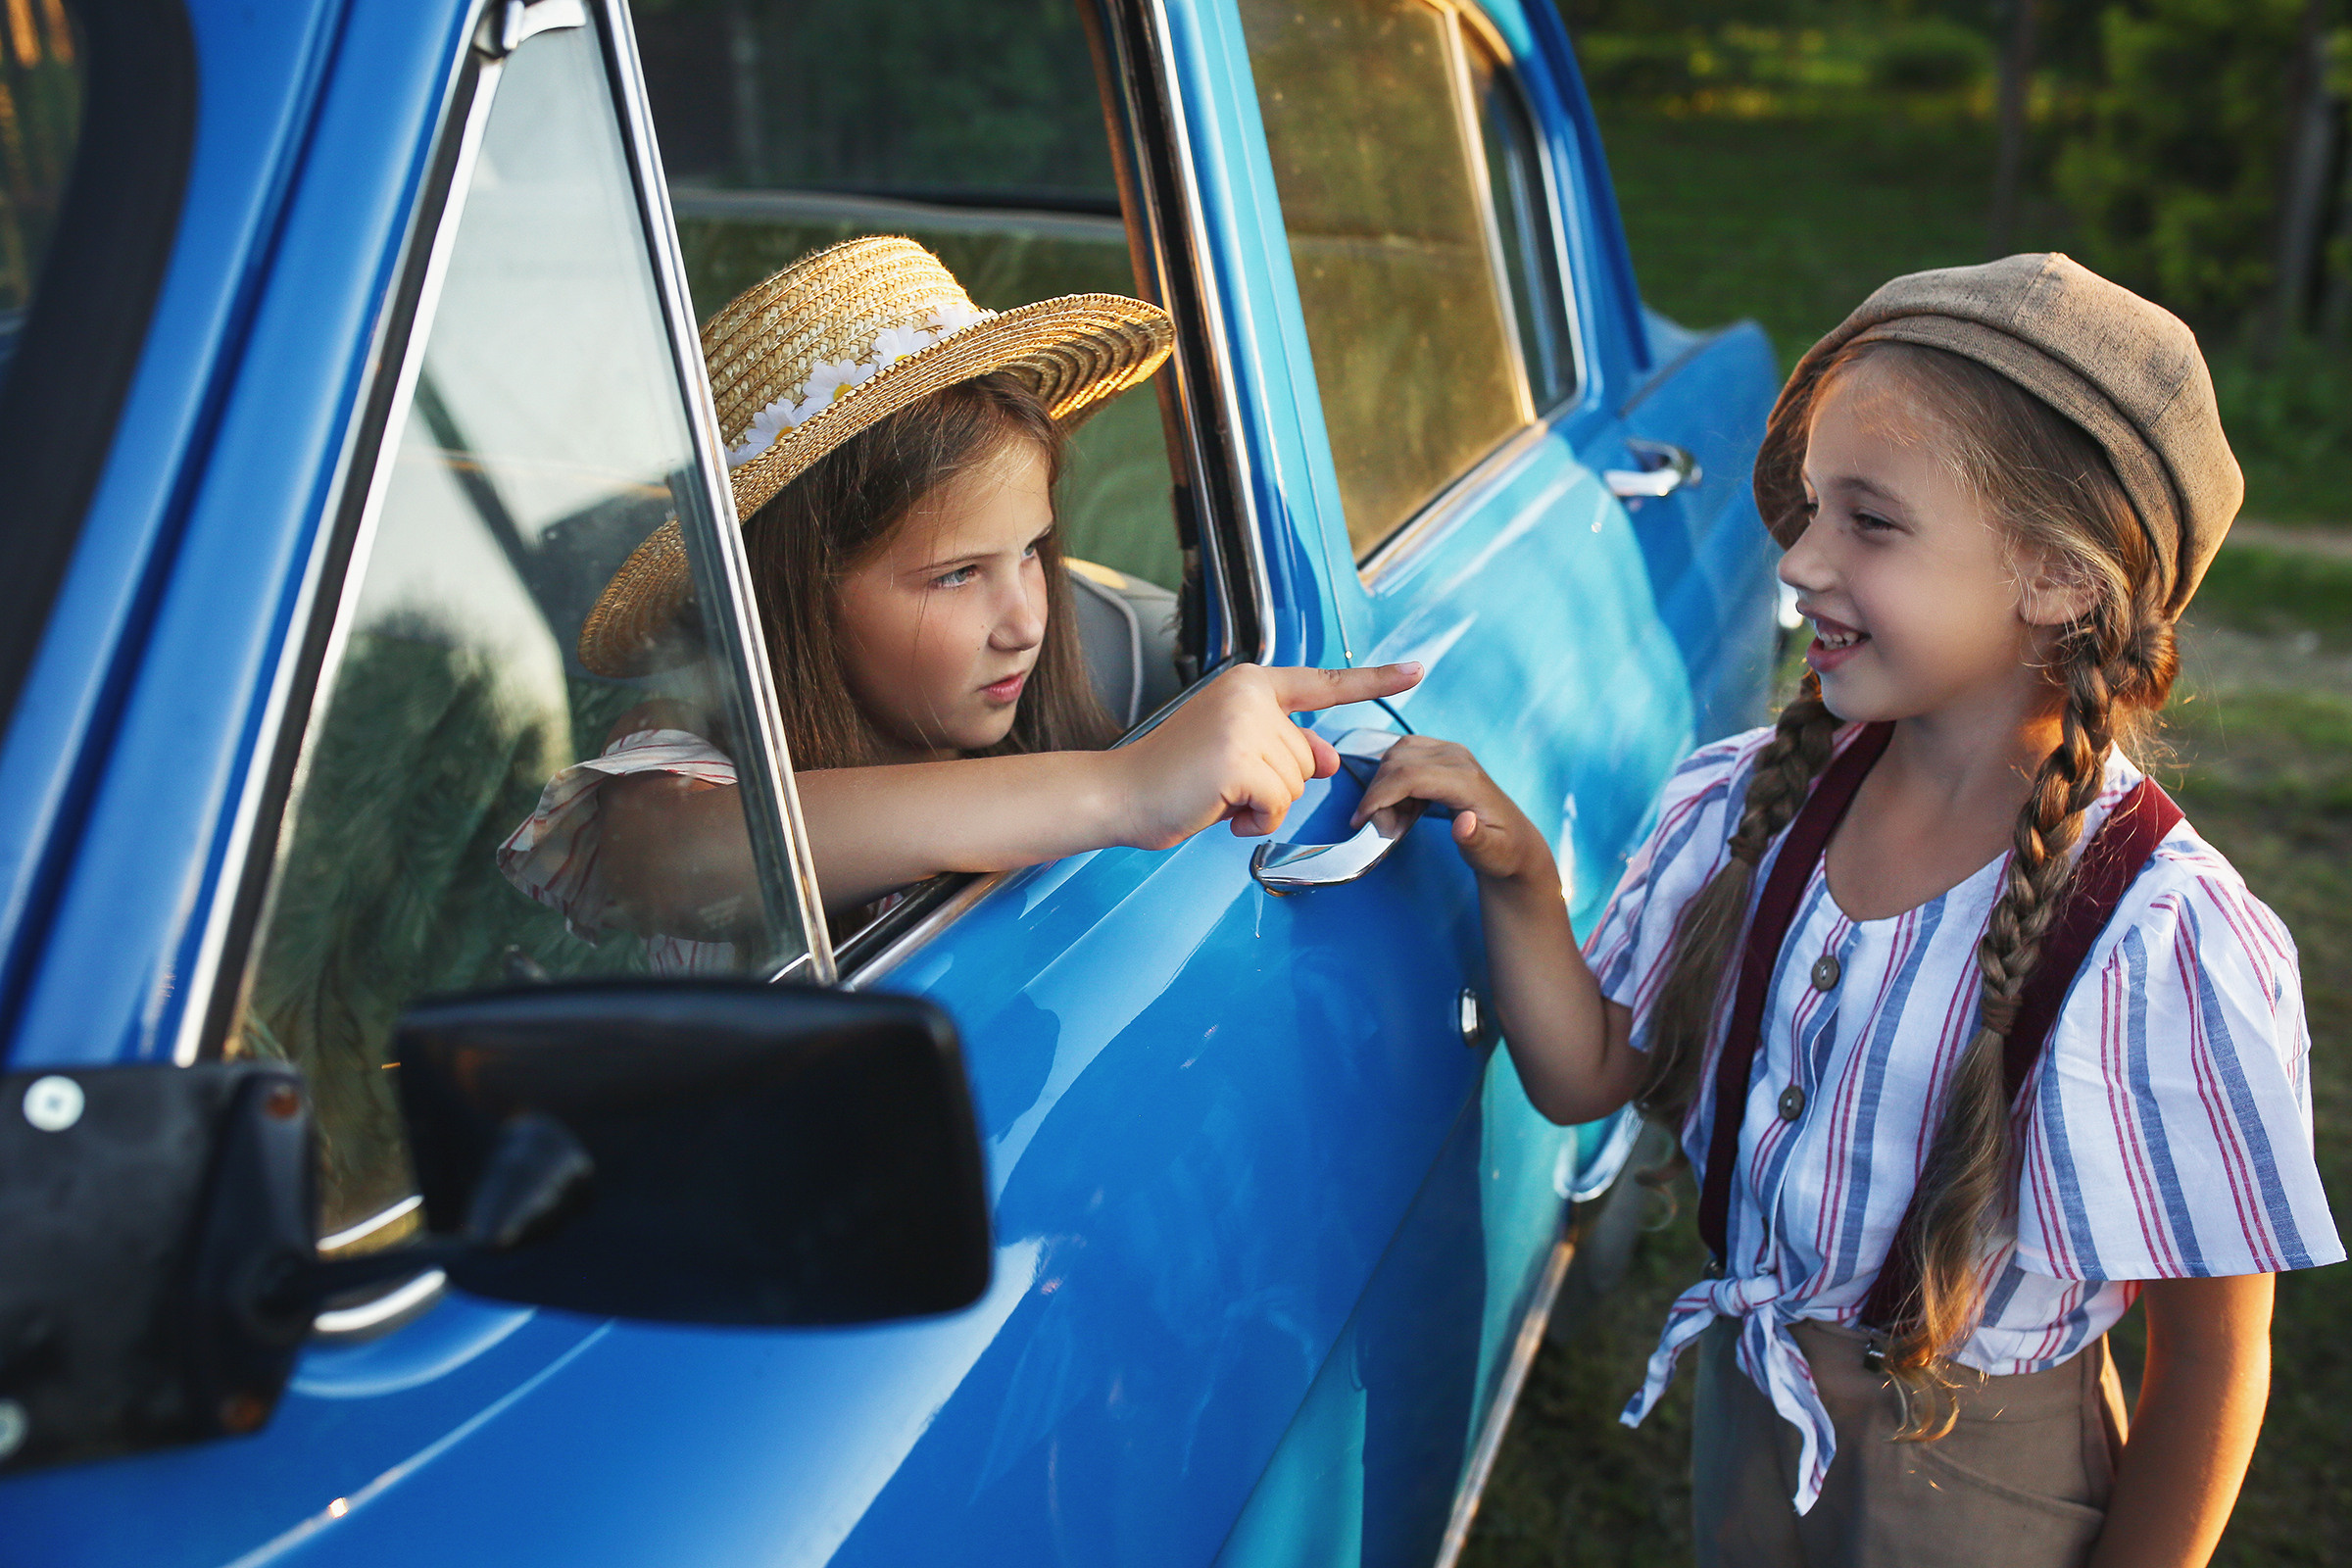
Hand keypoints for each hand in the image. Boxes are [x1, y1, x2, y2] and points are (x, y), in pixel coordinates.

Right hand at [1112, 662, 1422, 849]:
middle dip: (1276, 784)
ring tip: (1217, 795)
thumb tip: (1331, 759)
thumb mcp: (1238, 752)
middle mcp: (1250, 695)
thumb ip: (1285, 748)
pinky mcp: (1239, 760)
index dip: (1375, 680)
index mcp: (1251, 684)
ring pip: (1296, 784)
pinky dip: (1254, 820)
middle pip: (1310, 757)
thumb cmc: (1174, 776)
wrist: (1120, 793)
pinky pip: (1278, 805)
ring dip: (1264, 805)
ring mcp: (1245, 725)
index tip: (1418, 670)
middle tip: (1224, 784)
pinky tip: (1221, 810)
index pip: (1323, 683)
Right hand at [1350, 735, 1554, 887]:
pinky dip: (1392, 781)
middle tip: (1384, 831)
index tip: (1360, 821)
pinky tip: (1404, 808)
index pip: (1409, 775)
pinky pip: (1403, 757)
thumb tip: (1464, 823)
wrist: (1515, 840)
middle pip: (1396, 762)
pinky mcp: (1442, 753)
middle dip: (1378, 796)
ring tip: (1397, 821)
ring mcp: (1449, 751)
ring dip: (1384, 788)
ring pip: (1395, 756)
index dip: (1378, 795)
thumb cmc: (1503, 850)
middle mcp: (1457, 758)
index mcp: (1468, 781)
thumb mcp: (1493, 855)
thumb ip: (1477, 840)